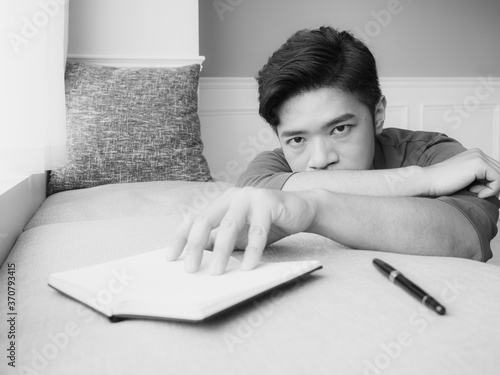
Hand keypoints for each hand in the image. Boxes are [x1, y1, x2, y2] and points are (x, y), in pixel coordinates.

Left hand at [165, 187, 318, 274]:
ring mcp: (249, 197)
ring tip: (217, 273)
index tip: (171, 259)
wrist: (302, 209)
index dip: (181, 238)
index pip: (195, 219)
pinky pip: (257, 231)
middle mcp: (232, 196)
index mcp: (222, 202)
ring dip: (221, 252)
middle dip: (195, 246)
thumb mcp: (240, 234)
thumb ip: (219, 238)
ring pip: (229, 226)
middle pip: (206, 220)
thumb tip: (196, 254)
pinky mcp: (268, 203)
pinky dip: (252, 250)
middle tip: (190, 269)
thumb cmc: (268, 223)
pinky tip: (247, 267)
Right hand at [423, 148, 499, 197]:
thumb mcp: (465, 179)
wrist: (427, 181)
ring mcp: (478, 157)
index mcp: (474, 155)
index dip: (491, 183)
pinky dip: (492, 190)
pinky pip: (499, 179)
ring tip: (475, 193)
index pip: (495, 170)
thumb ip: (480, 179)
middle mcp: (478, 153)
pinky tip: (477, 193)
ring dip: (491, 189)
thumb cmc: (441, 184)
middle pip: (499, 172)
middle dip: (492, 186)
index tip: (477, 192)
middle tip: (476, 193)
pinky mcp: (479, 164)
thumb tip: (495, 188)